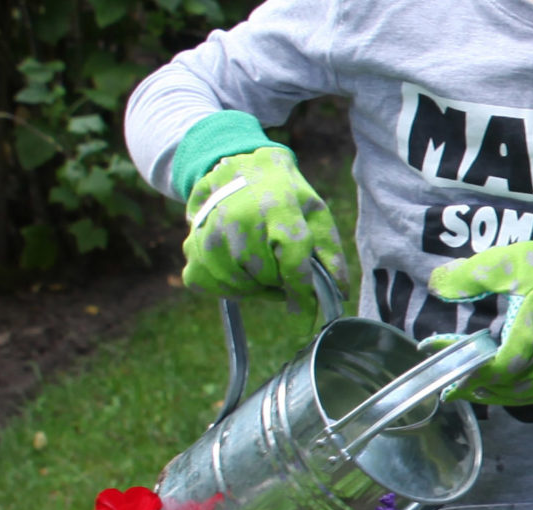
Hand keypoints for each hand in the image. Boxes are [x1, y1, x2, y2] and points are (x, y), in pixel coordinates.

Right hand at [182, 146, 347, 336]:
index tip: (306, 324)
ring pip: (238, 286)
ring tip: (259, 261)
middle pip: (265, 278)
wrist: (235, 163)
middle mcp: (240, 219)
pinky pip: (210, 284)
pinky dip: (226, 283)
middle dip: (279, 281)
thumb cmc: (282, 193)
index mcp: (278, 208)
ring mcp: (211, 231)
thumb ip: (330, 253)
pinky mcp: (191, 245)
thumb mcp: (314, 211)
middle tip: (280, 263)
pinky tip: (235, 263)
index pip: (292, 263)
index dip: (301, 298)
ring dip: (254, 285)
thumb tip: (341, 294)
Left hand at [426, 229, 532, 406]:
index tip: (442, 367)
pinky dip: (519, 395)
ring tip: (474, 389)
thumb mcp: (511, 264)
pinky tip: (506, 388)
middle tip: (452, 386)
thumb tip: (434, 285)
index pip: (491, 368)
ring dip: (496, 395)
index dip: (465, 372)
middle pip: (504, 388)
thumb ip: (470, 276)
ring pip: (522, 395)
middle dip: (475, 389)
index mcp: (529, 335)